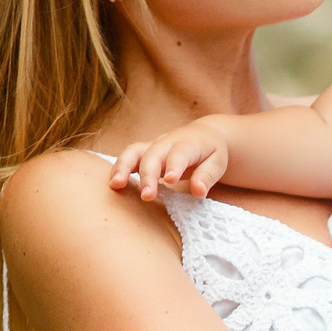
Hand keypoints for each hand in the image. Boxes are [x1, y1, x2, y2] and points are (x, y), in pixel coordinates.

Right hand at [109, 121, 229, 202]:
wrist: (204, 134)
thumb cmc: (211, 152)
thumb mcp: (218, 163)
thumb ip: (207, 176)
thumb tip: (198, 191)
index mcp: (189, 143)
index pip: (180, 153)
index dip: (174, 165)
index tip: (170, 180)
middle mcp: (168, 142)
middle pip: (154, 154)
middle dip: (148, 174)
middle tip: (147, 195)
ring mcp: (153, 145)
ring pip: (134, 151)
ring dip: (123, 167)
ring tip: (116, 185)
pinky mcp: (144, 151)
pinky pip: (128, 156)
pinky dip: (119, 167)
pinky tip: (113, 184)